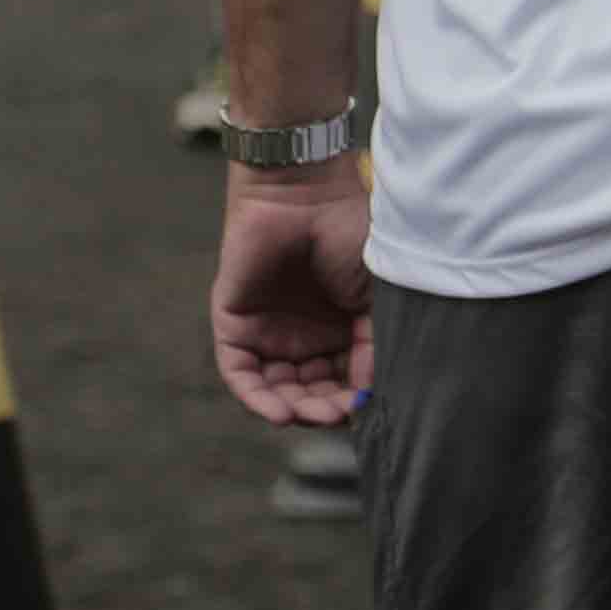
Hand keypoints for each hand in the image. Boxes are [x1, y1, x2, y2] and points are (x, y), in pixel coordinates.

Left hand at [213, 168, 371, 426]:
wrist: (304, 194)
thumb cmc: (350, 234)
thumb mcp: (376, 297)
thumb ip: (374, 346)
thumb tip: (371, 395)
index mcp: (343, 330)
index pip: (347, 381)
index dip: (355, 401)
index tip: (369, 408)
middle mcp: (306, 337)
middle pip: (312, 392)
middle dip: (324, 409)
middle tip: (336, 414)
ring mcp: (269, 333)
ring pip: (277, 390)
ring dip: (293, 409)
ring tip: (310, 414)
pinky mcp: (235, 325)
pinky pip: (241, 373)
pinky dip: (257, 398)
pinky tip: (280, 412)